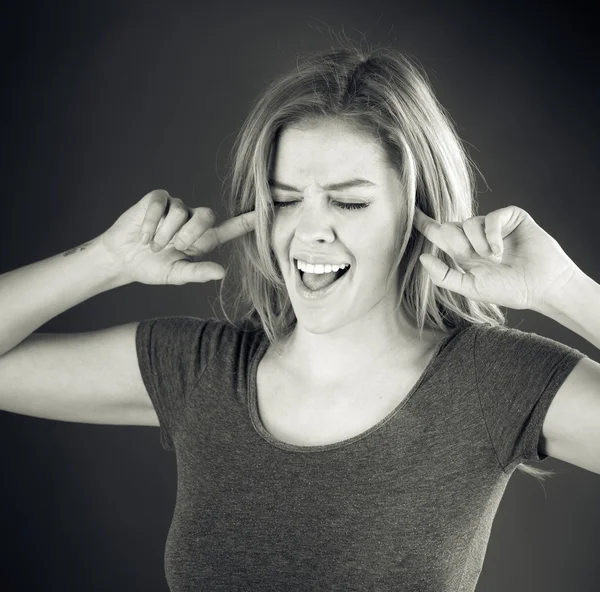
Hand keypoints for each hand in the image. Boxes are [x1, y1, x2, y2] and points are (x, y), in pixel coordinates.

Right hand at [99, 189, 255, 284]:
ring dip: (164, 234)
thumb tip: (222, 273)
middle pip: (206, 215)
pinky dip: (150, 224)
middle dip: (189, 234)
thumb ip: (198, 273)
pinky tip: (143, 236)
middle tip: (173, 247)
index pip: (230, 228)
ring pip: (180, 212)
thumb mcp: (176, 274)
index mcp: (203, 239)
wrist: (122, 259)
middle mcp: (192, 219)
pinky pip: (160, 205)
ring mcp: (175, 207)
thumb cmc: (152, 267)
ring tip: (152, 244)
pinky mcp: (157, 199)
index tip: (268, 212)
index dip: (247, 221)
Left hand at [412, 205, 579, 310]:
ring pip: (469, 222)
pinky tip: (500, 250)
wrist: (541, 286)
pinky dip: (492, 235)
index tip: (411, 211)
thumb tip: (422, 257)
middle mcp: (475, 237)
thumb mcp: (470, 287)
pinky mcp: (510, 217)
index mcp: (463, 253)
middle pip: (449, 227)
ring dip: (478, 245)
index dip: (424, 223)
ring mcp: (492, 225)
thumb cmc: (508, 289)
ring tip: (494, 259)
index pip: (438, 234)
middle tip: (475, 258)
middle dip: (458, 243)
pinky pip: (491, 218)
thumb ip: (444, 275)